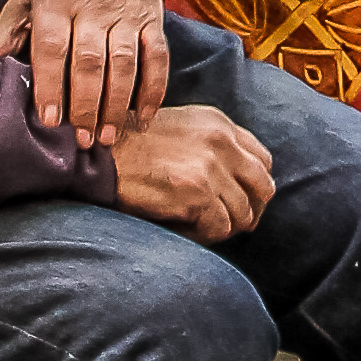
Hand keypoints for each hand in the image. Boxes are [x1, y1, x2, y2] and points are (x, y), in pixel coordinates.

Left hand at [0, 0, 167, 146]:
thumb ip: (7, 31)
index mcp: (56, 2)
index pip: (53, 47)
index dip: (51, 84)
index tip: (50, 119)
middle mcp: (93, 8)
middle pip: (91, 61)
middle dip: (86, 104)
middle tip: (82, 140)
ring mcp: (126, 14)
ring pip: (125, 63)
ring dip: (118, 104)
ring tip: (109, 138)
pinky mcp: (152, 19)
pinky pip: (158, 58)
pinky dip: (153, 90)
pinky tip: (143, 118)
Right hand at [109, 103, 275, 239]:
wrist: (96, 152)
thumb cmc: (130, 147)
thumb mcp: (179, 130)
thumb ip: (211, 148)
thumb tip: (236, 185)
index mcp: (219, 124)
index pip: (263, 160)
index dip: (253, 186)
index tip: (237, 201)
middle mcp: (222, 141)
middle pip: (264, 187)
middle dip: (250, 210)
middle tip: (228, 224)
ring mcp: (211, 166)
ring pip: (243, 214)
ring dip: (223, 227)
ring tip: (196, 227)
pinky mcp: (196, 192)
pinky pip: (220, 228)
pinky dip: (204, 236)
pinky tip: (182, 230)